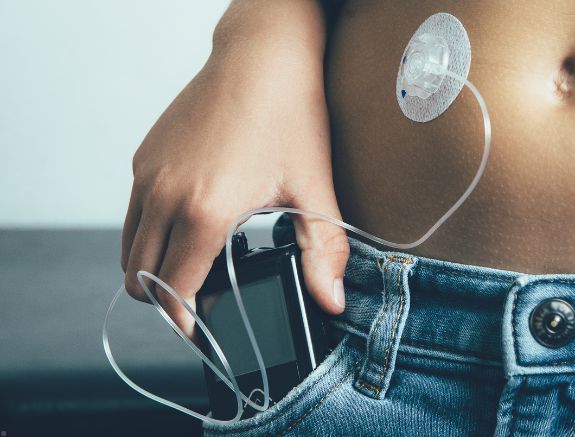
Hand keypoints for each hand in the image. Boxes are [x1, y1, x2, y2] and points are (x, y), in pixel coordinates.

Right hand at [121, 30, 347, 338]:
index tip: (202, 331)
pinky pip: (133, 214)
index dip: (186, 321)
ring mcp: (148, 175)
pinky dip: (150, 234)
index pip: (174, 290)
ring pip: (129, 248)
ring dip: (153, 269)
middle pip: (139, 278)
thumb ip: (322, 251)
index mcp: (204, 212)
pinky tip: (190, 226)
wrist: (262, 57)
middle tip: (200, 303)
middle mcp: (165, 195)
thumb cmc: (288, 115)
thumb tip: (332, 300)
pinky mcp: (144, 158)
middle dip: (165, 300)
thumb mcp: (313, 188)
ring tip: (194, 269)